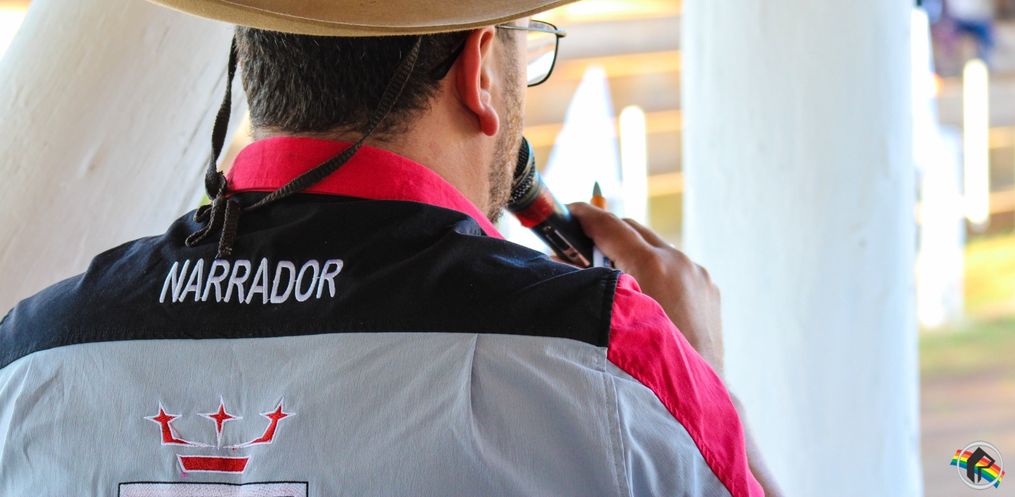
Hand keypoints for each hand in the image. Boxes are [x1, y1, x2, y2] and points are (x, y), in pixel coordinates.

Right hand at [568, 202, 724, 375]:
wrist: (693, 398)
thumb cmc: (643, 364)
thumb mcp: (607, 318)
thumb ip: (586, 286)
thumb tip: (560, 265)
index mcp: (654, 266)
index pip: (611, 227)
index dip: (585, 216)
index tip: (568, 211)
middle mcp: (680, 263)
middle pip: (634, 231)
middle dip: (607, 234)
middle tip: (581, 245)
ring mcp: (699, 275)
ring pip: (656, 248)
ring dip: (633, 254)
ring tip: (612, 275)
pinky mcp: (710, 288)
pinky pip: (676, 267)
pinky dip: (656, 270)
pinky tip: (643, 294)